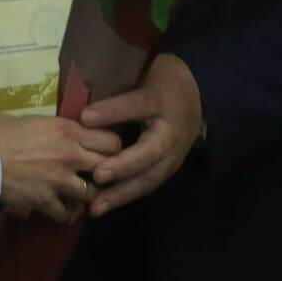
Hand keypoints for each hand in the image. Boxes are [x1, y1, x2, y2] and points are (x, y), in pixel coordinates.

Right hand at [0, 115, 120, 222]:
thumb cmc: (3, 133)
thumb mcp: (38, 122)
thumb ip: (63, 130)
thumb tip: (78, 134)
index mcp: (69, 130)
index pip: (112, 141)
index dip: (113, 149)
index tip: (107, 153)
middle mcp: (70, 155)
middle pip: (108, 168)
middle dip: (106, 173)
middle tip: (99, 176)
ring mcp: (59, 180)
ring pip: (92, 194)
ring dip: (86, 196)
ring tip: (79, 196)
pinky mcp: (45, 200)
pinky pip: (65, 214)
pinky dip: (63, 214)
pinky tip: (58, 209)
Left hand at [79, 53, 202, 215]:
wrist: (196, 95)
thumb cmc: (162, 80)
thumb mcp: (144, 73)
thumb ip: (118, 90)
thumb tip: (84, 110)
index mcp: (163, 101)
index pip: (137, 105)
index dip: (113, 111)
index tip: (86, 117)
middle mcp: (171, 131)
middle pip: (149, 153)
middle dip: (123, 167)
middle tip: (97, 176)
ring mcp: (173, 153)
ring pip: (149, 177)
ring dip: (122, 193)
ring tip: (96, 207)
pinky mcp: (169, 168)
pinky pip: (148, 184)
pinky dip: (127, 196)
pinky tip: (105, 205)